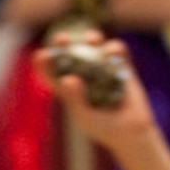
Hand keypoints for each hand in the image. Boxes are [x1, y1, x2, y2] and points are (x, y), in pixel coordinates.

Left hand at [35, 32, 155, 149]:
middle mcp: (85, 76)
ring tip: (90, 39)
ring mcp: (103, 70)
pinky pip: (118, 54)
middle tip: (61, 38)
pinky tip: (111, 50)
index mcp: (69, 89)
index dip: (45, 64)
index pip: (53, 74)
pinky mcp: (121, 69)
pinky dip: (114, 49)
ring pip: (95, 49)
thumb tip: (68, 78)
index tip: (40, 54)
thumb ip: (75, 98)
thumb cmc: (101, 127)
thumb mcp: (84, 115)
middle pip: (72, 56)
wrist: (130, 131)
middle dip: (65, 45)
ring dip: (92, 40)